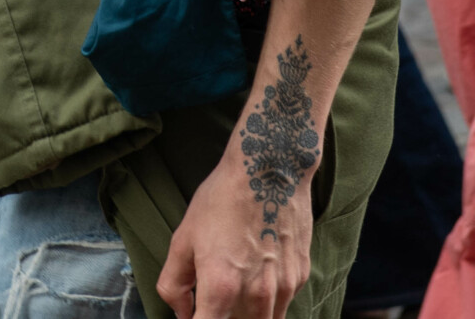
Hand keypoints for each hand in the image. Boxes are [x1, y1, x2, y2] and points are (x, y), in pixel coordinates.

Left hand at [160, 148, 311, 318]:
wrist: (271, 170)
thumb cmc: (222, 199)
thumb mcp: (183, 238)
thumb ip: (174, 284)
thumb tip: (182, 314)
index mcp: (222, 287)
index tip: (195, 316)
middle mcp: (257, 296)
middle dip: (223, 317)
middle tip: (212, 295)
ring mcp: (283, 289)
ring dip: (245, 314)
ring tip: (234, 285)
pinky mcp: (300, 278)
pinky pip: (280, 304)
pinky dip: (266, 301)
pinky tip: (257, 272)